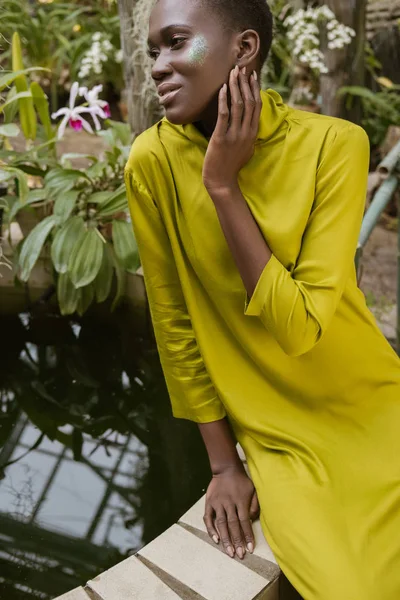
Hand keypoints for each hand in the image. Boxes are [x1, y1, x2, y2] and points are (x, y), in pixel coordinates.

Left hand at [202, 65, 261, 195]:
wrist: (222, 181)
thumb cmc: (232, 166)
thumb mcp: (246, 149)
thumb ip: (249, 136)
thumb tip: (251, 124)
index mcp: (253, 133)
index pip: (257, 106)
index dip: (254, 89)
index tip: (252, 75)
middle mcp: (246, 132)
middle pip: (249, 102)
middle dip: (245, 83)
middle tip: (241, 68)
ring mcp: (234, 135)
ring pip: (238, 105)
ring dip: (235, 87)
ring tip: (232, 73)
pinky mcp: (221, 138)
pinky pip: (224, 115)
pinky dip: (224, 99)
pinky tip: (223, 88)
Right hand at [203, 465, 259, 558]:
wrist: (226, 469)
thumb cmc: (242, 481)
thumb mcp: (253, 490)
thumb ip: (254, 504)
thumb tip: (252, 519)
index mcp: (241, 501)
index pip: (245, 522)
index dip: (248, 536)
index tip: (250, 549)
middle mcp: (229, 503)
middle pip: (233, 525)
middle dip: (237, 541)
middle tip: (240, 555)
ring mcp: (218, 503)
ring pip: (221, 524)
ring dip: (226, 539)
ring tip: (229, 552)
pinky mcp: (209, 503)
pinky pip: (208, 518)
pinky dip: (211, 529)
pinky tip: (216, 539)